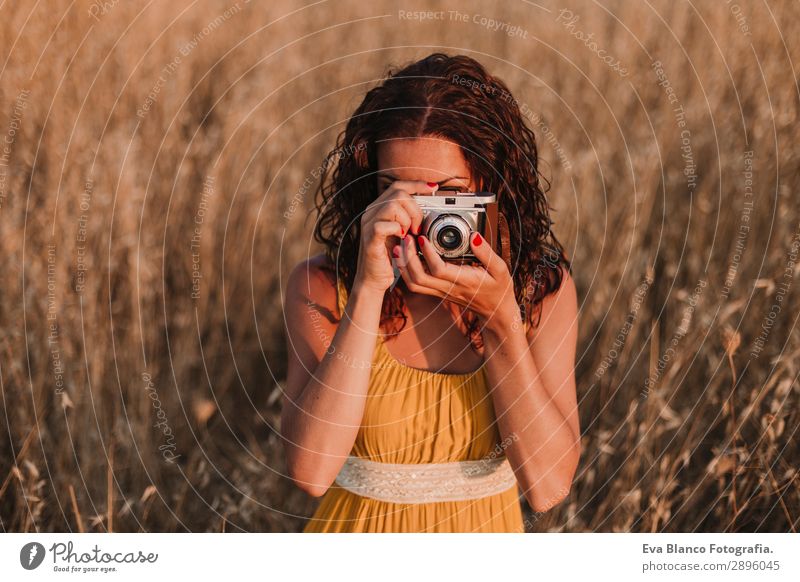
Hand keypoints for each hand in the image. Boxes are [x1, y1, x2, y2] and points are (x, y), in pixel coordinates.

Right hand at [353, 180, 438, 293]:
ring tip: (410, 234)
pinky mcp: (370, 237)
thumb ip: (410, 219)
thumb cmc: (390, 257)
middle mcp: (371, 212)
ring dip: (407, 219)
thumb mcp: (403, 234)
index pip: (398, 186)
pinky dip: (398, 230)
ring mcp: (369, 224)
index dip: (416, 184)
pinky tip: (402, 239)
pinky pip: (384, 224)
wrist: (374, 279)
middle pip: (398, 193)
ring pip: (392, 205)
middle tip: (419, 226)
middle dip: (415, 208)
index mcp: (379, 208)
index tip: (433, 188)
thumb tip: (429, 208)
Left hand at [393, 231, 520, 329]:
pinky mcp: (437, 292)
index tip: (423, 238)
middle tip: (407, 238)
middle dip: (408, 257)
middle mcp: (448, 288)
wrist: (495, 312)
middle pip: (419, 278)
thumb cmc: (498, 290)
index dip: (427, 254)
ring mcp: (441, 292)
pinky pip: (416, 285)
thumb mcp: (500, 269)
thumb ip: (486, 253)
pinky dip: (406, 271)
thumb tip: (474, 236)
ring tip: (400, 246)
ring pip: (414, 284)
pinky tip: (404, 257)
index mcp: (464, 281)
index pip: (439, 270)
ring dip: (403, 265)